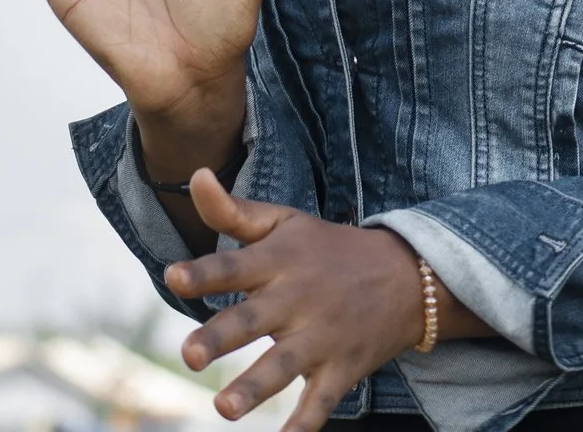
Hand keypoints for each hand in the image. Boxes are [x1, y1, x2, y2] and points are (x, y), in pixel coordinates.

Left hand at [168, 171, 477, 430]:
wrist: (409, 276)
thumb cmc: (330, 249)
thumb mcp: (286, 222)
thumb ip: (234, 210)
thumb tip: (194, 176)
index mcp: (279, 261)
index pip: (234, 264)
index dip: (204, 271)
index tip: (173, 276)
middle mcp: (298, 299)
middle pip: (253, 320)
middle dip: (221, 338)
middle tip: (189, 355)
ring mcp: (322, 337)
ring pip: (284, 366)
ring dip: (254, 388)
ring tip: (224, 408)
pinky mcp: (342, 369)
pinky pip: (321, 402)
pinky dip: (305, 424)